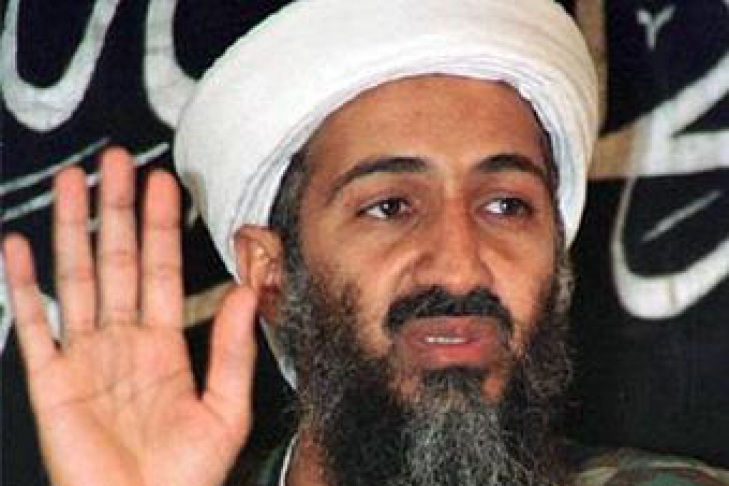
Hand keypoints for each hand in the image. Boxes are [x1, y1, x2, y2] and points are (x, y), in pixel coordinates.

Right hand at [3, 149, 258, 485]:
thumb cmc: (188, 474)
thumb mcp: (226, 408)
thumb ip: (233, 349)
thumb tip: (248, 292)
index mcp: (164, 345)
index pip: (161, 269)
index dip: (162, 226)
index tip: (165, 184)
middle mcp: (122, 341)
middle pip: (117, 260)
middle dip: (117, 210)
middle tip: (117, 161)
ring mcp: (84, 357)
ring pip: (77, 277)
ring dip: (72, 229)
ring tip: (71, 183)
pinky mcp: (51, 383)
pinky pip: (35, 326)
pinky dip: (25, 286)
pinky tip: (18, 247)